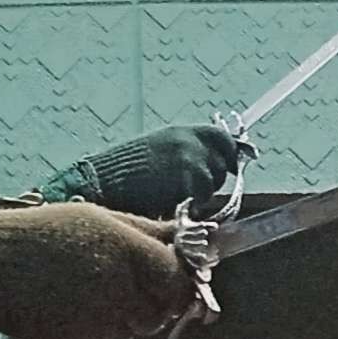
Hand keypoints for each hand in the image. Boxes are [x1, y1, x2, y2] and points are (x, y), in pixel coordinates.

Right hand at [0, 201, 192, 338]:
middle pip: (159, 313)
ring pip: (131, 333)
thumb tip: (189, 237)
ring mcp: (102, 325)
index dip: (176, 281)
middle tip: (115, 282)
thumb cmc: (42, 235)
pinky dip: (92, 333)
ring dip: (119, 318)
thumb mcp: (98, 219)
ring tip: (83, 292)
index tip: (164, 276)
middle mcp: (122, 293)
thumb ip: (148, 232)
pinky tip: (67, 309)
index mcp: (130, 255)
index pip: (178, 281)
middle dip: (147, 302)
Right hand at [37, 124, 248, 217]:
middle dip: (212, 180)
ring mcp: (190, 161)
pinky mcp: (187, 181)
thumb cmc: (125, 171)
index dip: (230, 154)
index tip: (233, 165)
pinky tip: (169, 204)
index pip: (222, 138)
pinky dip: (190, 206)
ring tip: (173, 196)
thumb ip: (184, 153)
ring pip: (212, 186)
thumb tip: (208, 163)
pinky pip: (200, 199)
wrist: (104, 180)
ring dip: (200, 196)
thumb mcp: (157, 151)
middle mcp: (190, 142)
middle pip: (221, 165)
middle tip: (192, 190)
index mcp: (182, 132)